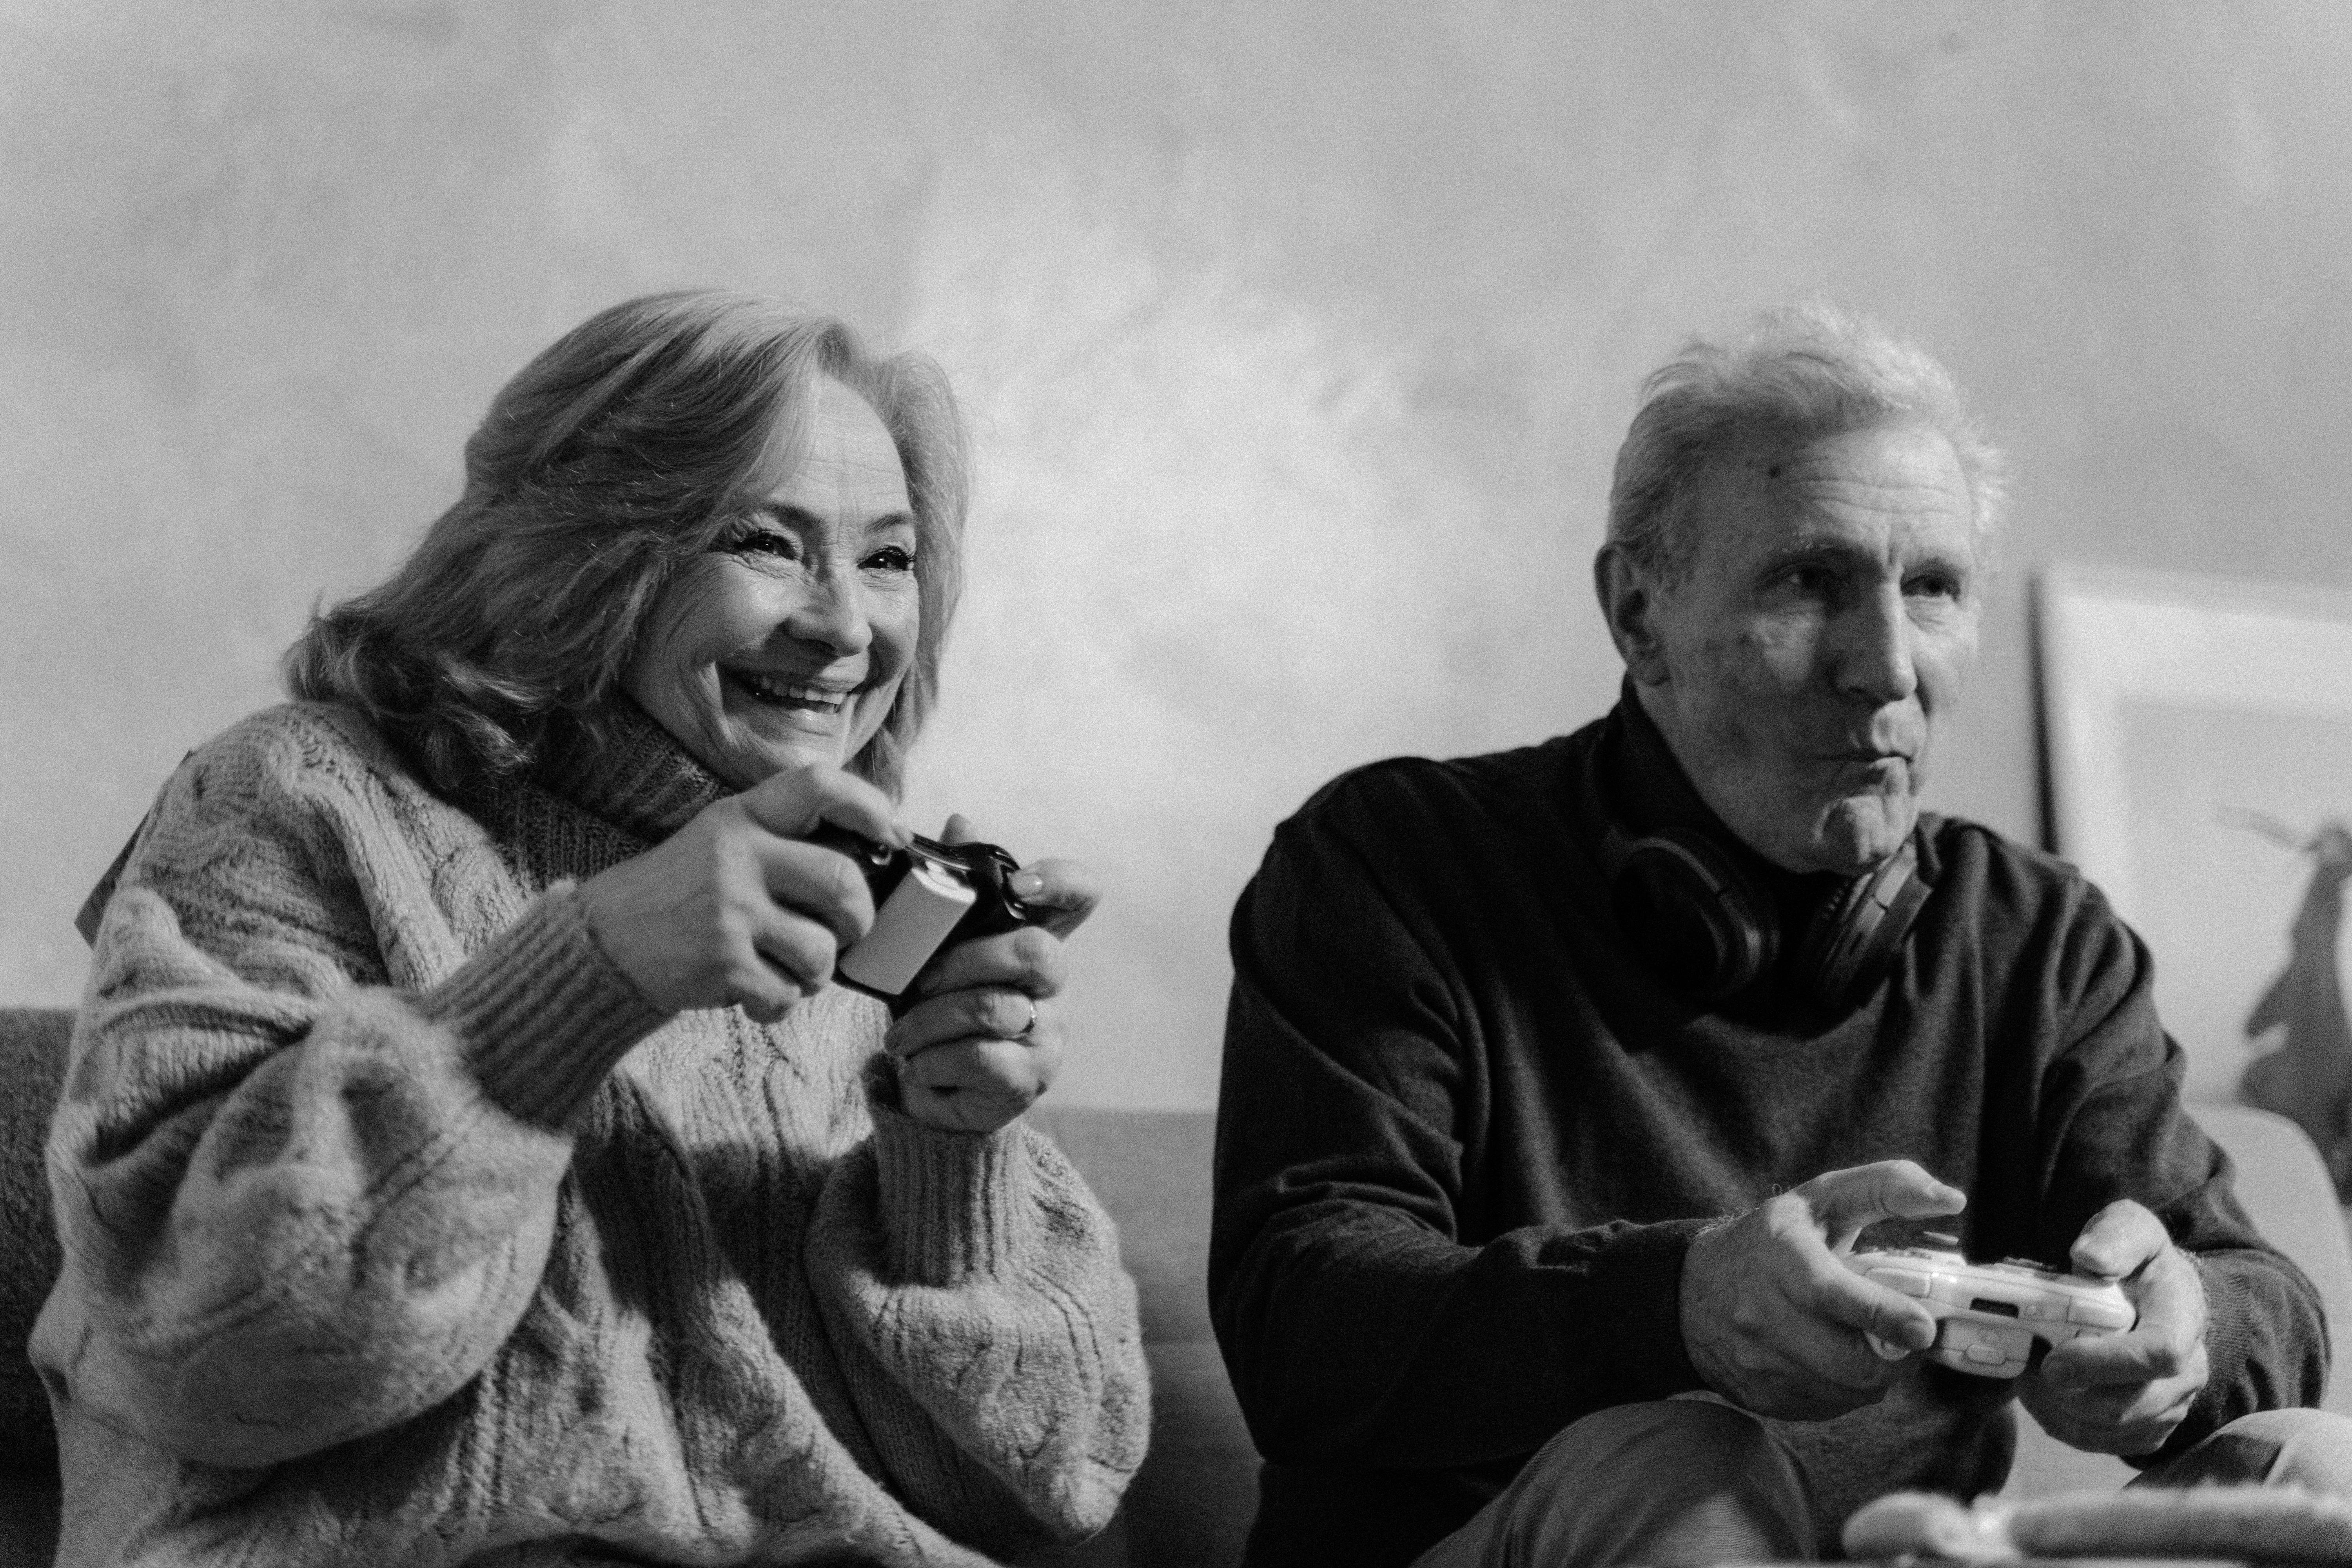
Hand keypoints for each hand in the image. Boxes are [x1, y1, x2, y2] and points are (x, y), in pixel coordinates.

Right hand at [577, 763, 903, 1022]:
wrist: (604, 941)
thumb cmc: (680, 893)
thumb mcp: (723, 841)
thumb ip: (784, 840)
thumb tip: (873, 854)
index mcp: (742, 817)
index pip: (817, 786)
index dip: (868, 806)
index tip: (891, 833)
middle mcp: (737, 856)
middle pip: (843, 881)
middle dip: (860, 917)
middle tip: (846, 930)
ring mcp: (729, 911)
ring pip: (821, 949)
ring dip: (818, 972)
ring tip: (791, 969)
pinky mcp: (722, 964)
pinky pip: (787, 994)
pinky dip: (781, 1003)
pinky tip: (757, 993)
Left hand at [882, 814, 1100, 1133]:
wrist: (932, 1093)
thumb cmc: (934, 1012)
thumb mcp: (930, 952)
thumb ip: (947, 895)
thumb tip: (962, 820)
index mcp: (1032, 938)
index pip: (1080, 894)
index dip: (1061, 881)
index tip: (1020, 885)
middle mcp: (1053, 983)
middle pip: (1036, 950)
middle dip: (963, 962)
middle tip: (917, 984)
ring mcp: (1049, 1031)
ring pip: (994, 1007)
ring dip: (929, 1021)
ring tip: (900, 1036)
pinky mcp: (1030, 1077)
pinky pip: (980, 1056)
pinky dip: (934, 1061)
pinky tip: (920, 1066)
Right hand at [1681, 1161, 1966, 1419]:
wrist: (1689, 1291)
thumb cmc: (1769, 1241)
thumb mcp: (1820, 1198)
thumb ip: (1887, 1189)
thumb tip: (1952, 1200)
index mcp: (1781, 1258)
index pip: (1832, 1295)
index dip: (1883, 1315)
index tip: (1923, 1328)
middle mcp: (1762, 1314)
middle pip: (1850, 1362)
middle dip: (1895, 1356)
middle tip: (1908, 1336)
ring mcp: (1759, 1361)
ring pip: (1847, 1390)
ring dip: (1874, 1372)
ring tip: (1867, 1341)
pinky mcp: (1761, 1397)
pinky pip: (1827, 1408)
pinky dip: (1845, 1388)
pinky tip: (1833, 1358)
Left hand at [2020, 1201, 2206, 1454]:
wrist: (2159, 1296)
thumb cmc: (2140, 1262)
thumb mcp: (2131, 1228)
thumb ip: (2114, 1237)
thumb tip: (2089, 1256)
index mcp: (2183, 1320)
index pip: (2159, 1355)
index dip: (2102, 1362)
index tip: (2053, 1358)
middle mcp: (2188, 1371)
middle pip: (2128, 1404)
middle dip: (2066, 1392)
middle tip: (2023, 1367)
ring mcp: (2172, 1404)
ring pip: (2112, 1430)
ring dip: (2058, 1410)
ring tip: (2026, 1377)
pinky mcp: (2151, 1427)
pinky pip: (2106, 1443)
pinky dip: (2065, 1425)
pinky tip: (2043, 1396)